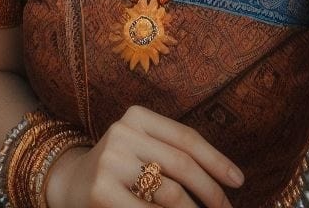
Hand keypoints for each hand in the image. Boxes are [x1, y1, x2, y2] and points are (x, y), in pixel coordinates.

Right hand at [44, 104, 243, 207]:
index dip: (216, 160)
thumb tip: (223, 179)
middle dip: (211, 191)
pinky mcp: (101, 192)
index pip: (186, 138)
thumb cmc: (120, 168)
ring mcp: (110, 162)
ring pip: (170, 192)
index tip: (238, 181)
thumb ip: (174, 155)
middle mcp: (123, 132)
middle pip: (182, 164)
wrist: (70, 184)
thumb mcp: (143, 149)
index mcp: (137, 115)